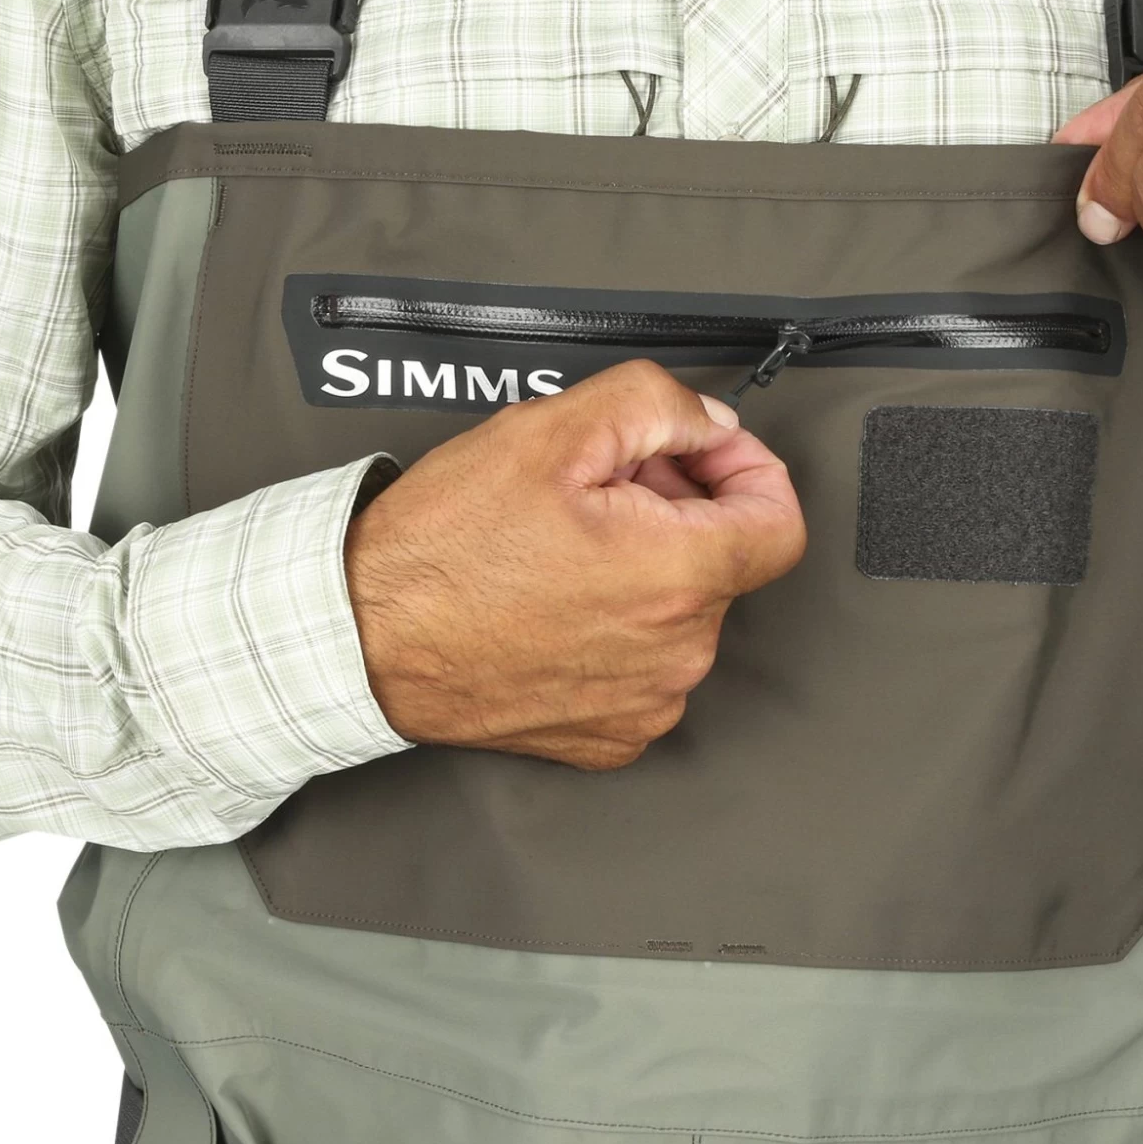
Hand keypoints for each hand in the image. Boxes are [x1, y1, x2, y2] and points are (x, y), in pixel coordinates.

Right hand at [343, 360, 807, 769]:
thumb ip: (655, 406)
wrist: (361, 642)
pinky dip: (618, 628)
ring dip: (647, 568)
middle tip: (600, 486)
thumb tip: (709, 424)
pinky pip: (646, 667)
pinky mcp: (611, 737)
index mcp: (677, 577)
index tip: (709, 454)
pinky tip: (556, 601)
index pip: (781, 522)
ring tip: (565, 545)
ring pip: (683, 614)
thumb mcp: (549, 431)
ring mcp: (646, 703)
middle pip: (724, 561)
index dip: (749, 471)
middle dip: (678, 509)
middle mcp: (676, 653)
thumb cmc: (439, 551)